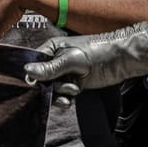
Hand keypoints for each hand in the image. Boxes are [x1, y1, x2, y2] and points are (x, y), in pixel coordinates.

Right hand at [24, 23, 147, 104]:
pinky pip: (61, 94)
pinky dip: (65, 98)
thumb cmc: (98, 52)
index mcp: (51, 48)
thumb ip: (50, 68)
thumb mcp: (72, 60)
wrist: (120, 60)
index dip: (33, 76)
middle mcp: (55, 60)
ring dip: (60, 93)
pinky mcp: (72, 82)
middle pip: (40, 79)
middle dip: (51, 87)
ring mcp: (64, 72)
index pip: (33, 63)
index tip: (39, 86)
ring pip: (51, 89)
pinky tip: (73, 97)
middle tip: (65, 87)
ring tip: (74, 90)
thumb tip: (26, 72)